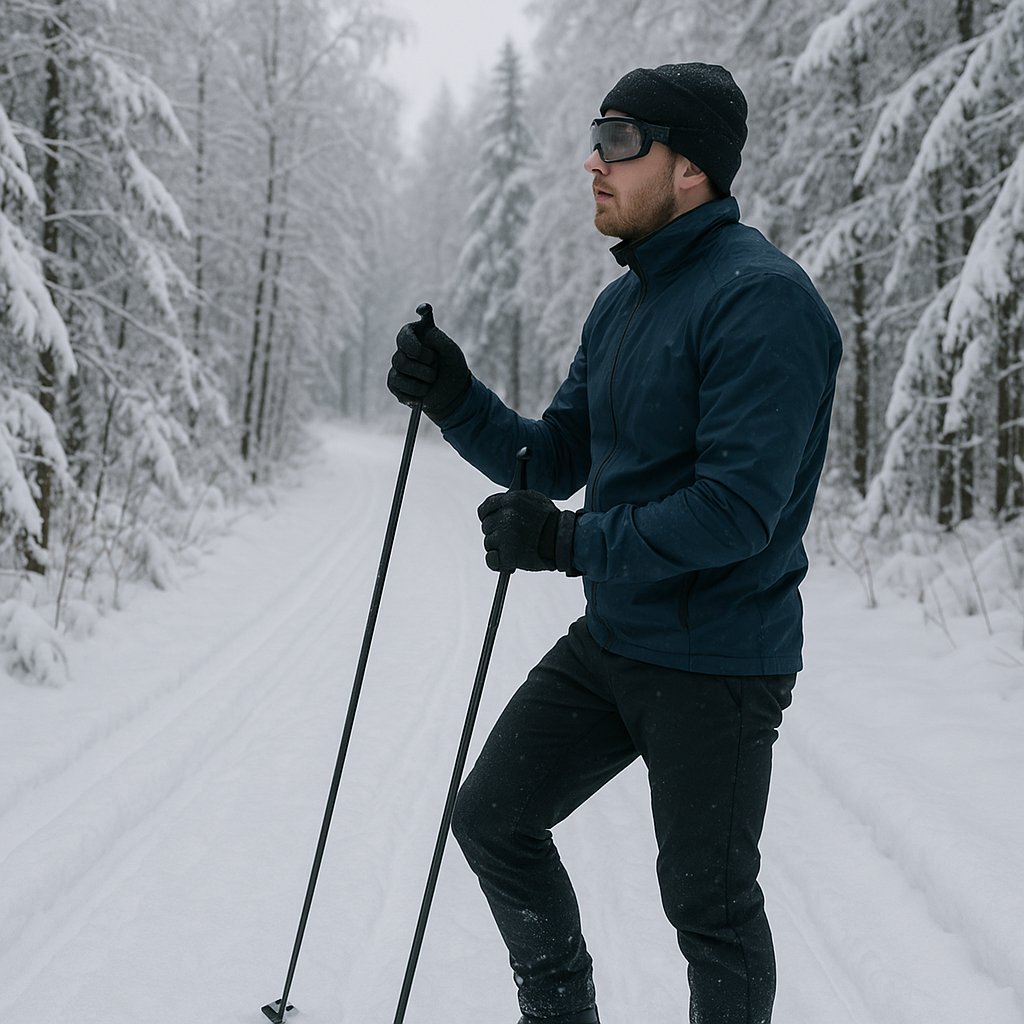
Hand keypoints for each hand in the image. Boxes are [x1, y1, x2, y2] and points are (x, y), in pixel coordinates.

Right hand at [387, 304, 470, 420]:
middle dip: (424, 361)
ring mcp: (398, 364)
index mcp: (419, 333)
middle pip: (403, 351)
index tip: (425, 310)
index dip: (415, 317)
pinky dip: (413, 392)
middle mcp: (406, 346)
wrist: (452, 393)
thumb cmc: (452, 368)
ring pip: (399, 368)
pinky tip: (422, 393)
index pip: (411, 326)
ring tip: (432, 381)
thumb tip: (424, 332)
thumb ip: (437, 339)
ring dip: (422, 379)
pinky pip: (396, 384)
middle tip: (435, 365)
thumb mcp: (450, 352)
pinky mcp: (394, 382)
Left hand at [478, 489, 558, 572]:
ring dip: (499, 547)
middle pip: (487, 527)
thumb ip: (514, 501)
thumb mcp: (534, 500)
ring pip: (489, 543)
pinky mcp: (508, 555)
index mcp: (511, 500)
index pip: (485, 508)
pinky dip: (495, 562)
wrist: (565, 541)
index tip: (491, 522)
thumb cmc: (553, 521)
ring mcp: (505, 536)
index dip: (487, 516)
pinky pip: (491, 560)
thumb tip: (500, 507)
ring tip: (515, 548)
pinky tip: (503, 561)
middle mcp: (506, 516)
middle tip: (510, 538)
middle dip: (496, 533)